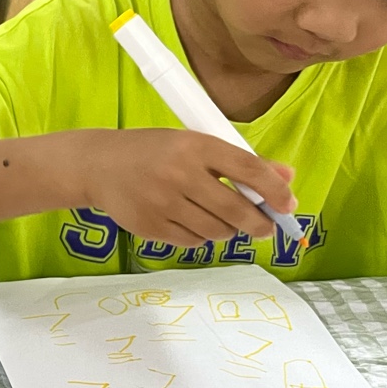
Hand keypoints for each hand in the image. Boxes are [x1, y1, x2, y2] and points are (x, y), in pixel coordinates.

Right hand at [80, 129, 296, 245]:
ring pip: (216, 230)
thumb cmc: (154, 152)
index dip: (274, 190)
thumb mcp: (195, 145)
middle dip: (259, 223)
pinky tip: (191, 222)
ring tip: (220, 220)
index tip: (288, 204)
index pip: (247, 169)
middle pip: (236, 209)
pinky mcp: (150, 226)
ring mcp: (162, 203)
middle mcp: (179, 173)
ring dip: (227, 230)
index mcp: (195, 146)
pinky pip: (192, 242)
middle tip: (265, 227)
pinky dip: (200, 237)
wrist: (99, 166)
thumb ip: (240, 163)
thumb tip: (286, 179)